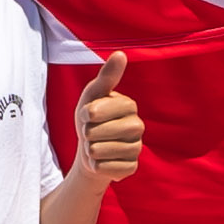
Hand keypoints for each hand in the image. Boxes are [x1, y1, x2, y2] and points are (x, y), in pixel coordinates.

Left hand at [70, 52, 142, 183]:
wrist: (91, 150)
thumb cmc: (91, 119)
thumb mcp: (92, 96)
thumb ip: (106, 77)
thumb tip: (120, 54)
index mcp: (129, 105)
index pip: (95, 112)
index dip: (85, 115)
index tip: (88, 115)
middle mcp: (138, 126)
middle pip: (97, 133)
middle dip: (87, 134)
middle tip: (92, 132)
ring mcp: (137, 148)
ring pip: (100, 151)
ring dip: (90, 151)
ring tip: (96, 146)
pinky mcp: (132, 168)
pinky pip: (105, 169)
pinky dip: (97, 166)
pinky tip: (101, 161)